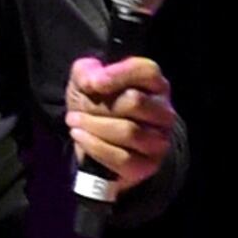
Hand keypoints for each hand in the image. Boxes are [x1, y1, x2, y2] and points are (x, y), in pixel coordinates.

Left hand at [67, 55, 174, 194]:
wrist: (97, 140)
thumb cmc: (97, 103)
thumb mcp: (87, 80)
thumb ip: (88, 72)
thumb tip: (93, 81)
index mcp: (155, 85)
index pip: (146, 72)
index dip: (118, 74)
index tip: (91, 83)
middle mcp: (163, 112)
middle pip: (135, 102)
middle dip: (99, 106)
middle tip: (76, 110)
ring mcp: (159, 141)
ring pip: (130, 132)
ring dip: (94, 127)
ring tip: (74, 124)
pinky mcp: (148, 165)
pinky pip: (124, 159)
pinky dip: (96, 147)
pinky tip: (81, 138)